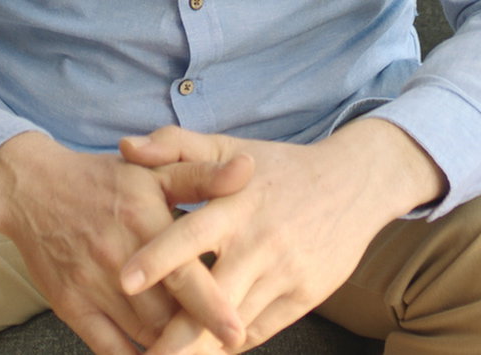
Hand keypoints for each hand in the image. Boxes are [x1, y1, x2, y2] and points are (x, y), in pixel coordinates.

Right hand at [0, 131, 251, 354]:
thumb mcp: (153, 171)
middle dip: (196, 333)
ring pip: (143, 334)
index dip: (213, 307)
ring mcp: (92, 286)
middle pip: (167, 315)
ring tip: (194, 350)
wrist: (31, 189)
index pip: (184, 275)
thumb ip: (202, 176)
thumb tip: (248, 169)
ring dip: (171, 347)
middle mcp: (118, 259)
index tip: (238, 332)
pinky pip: (108, 348)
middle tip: (222, 344)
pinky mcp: (71, 307)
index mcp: (144, 222)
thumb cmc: (103, 180)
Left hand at [116, 120, 448, 353]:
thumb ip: (174, 146)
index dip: (157, 258)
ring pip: (233, 325)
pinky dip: (229, 345)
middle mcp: (259, 244)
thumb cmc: (279, 167)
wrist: (356, 184)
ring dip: (199, 348)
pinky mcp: (305, 297)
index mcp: (235, 206)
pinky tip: (204, 353)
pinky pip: (260, 330)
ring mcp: (284, 274)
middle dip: (174, 335)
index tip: (124, 282)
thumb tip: (124, 147)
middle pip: (211, 299)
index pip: (190, 234)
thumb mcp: (228, 147)